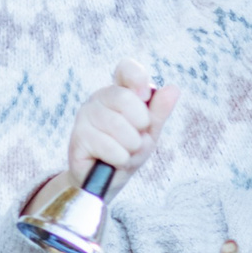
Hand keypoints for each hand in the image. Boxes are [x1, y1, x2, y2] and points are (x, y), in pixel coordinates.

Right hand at [67, 59, 178, 182]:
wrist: (106, 183)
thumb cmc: (127, 151)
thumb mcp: (148, 131)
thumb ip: (159, 111)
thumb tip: (173, 89)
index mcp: (118, 91)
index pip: (126, 69)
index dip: (138, 79)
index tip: (145, 97)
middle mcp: (99, 99)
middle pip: (124, 98)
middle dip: (140, 125)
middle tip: (137, 139)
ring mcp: (85, 117)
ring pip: (118, 125)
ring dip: (131, 146)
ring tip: (126, 153)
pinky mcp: (78, 138)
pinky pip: (108, 146)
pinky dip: (120, 159)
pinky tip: (113, 162)